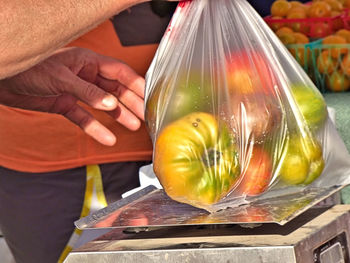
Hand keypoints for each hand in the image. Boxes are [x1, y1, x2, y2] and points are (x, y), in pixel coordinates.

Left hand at [0, 47, 145, 145]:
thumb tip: (111, 105)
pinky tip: (107, 138)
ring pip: (104, 105)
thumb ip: (87, 92)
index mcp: (87, 61)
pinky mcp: (66, 105)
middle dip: (132, 102)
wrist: (3, 80)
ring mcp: (77, 92)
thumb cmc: (29, 69)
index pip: (119, 72)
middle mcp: (85, 76)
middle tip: (146, 115)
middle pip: (115, 90)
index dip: (136, 83)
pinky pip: (85, 118)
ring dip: (119, 116)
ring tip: (134, 126)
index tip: (150, 96)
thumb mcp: (61, 78)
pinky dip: (95, 128)